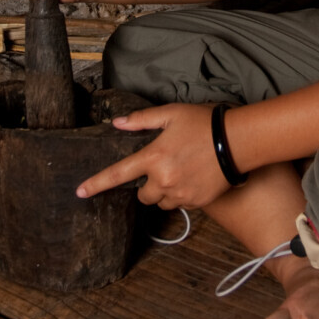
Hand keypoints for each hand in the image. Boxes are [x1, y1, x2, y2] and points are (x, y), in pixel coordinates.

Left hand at [76, 103, 230, 209]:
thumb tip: (116, 122)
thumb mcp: (171, 114)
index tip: (80, 192)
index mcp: (153, 157)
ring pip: (161, 201)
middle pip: (142, 195)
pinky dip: (182, 194)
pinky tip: (194, 178)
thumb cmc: (204, 123)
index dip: (96, 184)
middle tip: (161, 168)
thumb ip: (142, 120)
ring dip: (164, 192)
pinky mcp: (197, 202)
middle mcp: (163, 180)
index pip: (118, 174)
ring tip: (181, 172)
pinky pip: (181, 204)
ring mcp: (180, 193)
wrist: (238, 141)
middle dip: (147, 185)